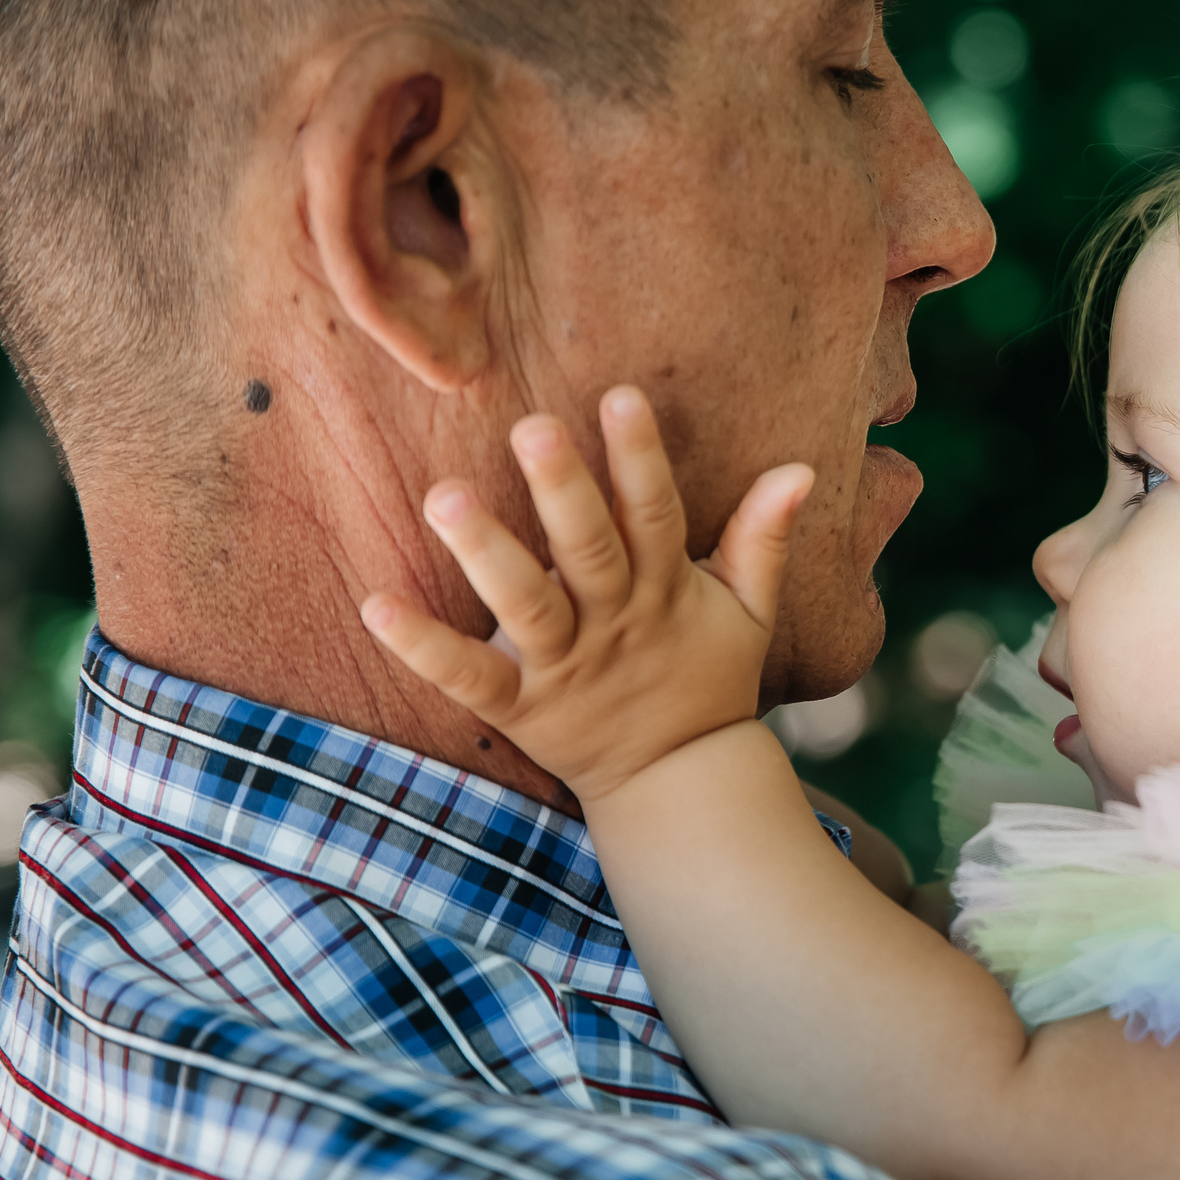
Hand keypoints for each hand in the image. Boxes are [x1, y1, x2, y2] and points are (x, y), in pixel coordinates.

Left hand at [360, 385, 813, 806]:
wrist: (679, 782)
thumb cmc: (708, 677)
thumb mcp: (750, 609)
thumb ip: (764, 537)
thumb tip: (801, 467)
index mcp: (665, 592)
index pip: (656, 515)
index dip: (640, 459)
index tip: (619, 396)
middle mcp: (614, 624)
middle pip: (589, 553)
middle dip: (562, 491)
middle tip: (530, 427)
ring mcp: (565, 668)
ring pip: (527, 607)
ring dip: (486, 553)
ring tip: (442, 496)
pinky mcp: (521, 710)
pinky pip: (468, 679)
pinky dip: (423, 646)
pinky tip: (377, 604)